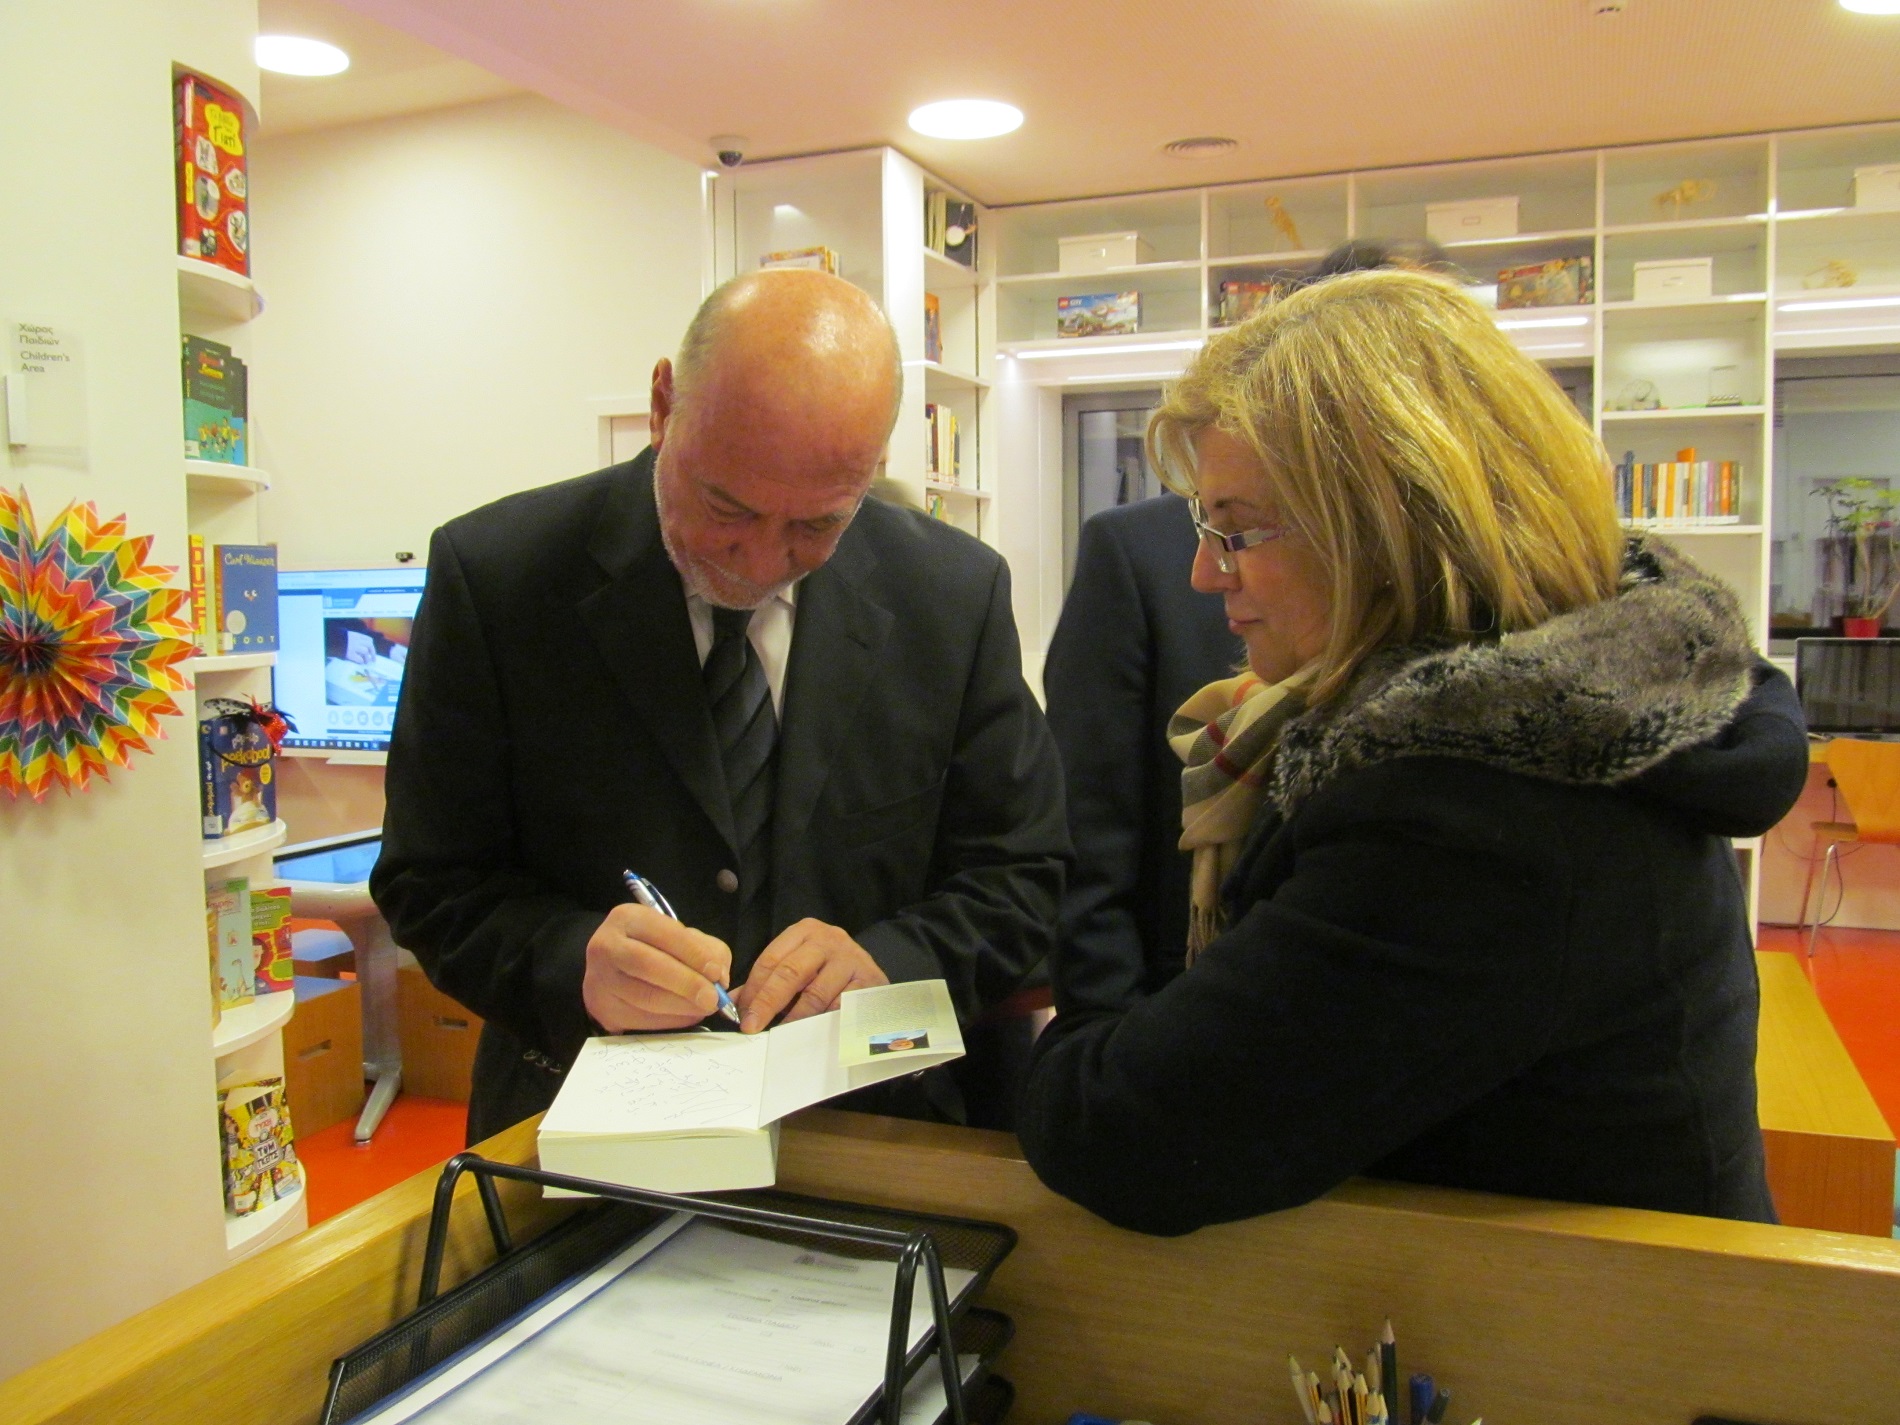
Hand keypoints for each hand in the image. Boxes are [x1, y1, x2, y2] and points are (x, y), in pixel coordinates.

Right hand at [582, 904, 732, 1032]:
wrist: (612, 967)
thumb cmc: (653, 947)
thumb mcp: (678, 935)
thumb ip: (706, 949)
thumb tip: (719, 978)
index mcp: (628, 918)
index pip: (664, 933)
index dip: (694, 954)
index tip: (716, 973)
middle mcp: (606, 946)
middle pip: (648, 965)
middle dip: (687, 983)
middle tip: (712, 998)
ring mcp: (599, 979)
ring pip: (644, 997)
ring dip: (681, 1006)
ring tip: (703, 1008)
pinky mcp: (602, 1009)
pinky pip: (640, 1019)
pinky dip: (670, 1021)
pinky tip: (685, 1016)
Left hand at [735, 919, 887, 1032]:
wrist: (870, 969)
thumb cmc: (828, 967)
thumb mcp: (798, 963)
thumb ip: (768, 980)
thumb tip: (736, 1003)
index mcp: (804, 932)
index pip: (771, 959)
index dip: (753, 989)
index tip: (742, 1014)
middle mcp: (828, 940)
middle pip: (790, 973)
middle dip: (767, 1003)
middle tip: (753, 1026)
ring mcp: (851, 959)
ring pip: (815, 994)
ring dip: (794, 1018)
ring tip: (781, 1033)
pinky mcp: (869, 981)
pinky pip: (840, 1007)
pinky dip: (823, 1021)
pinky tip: (813, 1031)